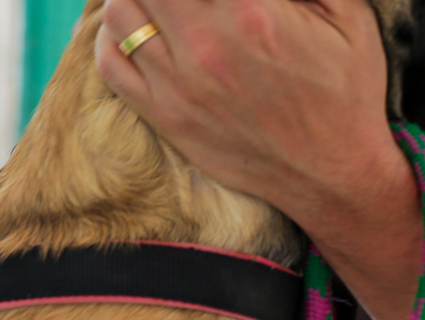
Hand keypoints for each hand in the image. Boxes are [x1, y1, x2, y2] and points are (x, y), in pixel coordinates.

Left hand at [96, 0, 408, 228]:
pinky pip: (109, 64)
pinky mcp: (161, 114)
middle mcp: (205, 45)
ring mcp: (176, 83)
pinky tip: (130, 23)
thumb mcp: (343, 10)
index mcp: (251, 10)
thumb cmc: (344, 85)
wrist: (329, 170)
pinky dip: (109, 35)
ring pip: (119, 12)